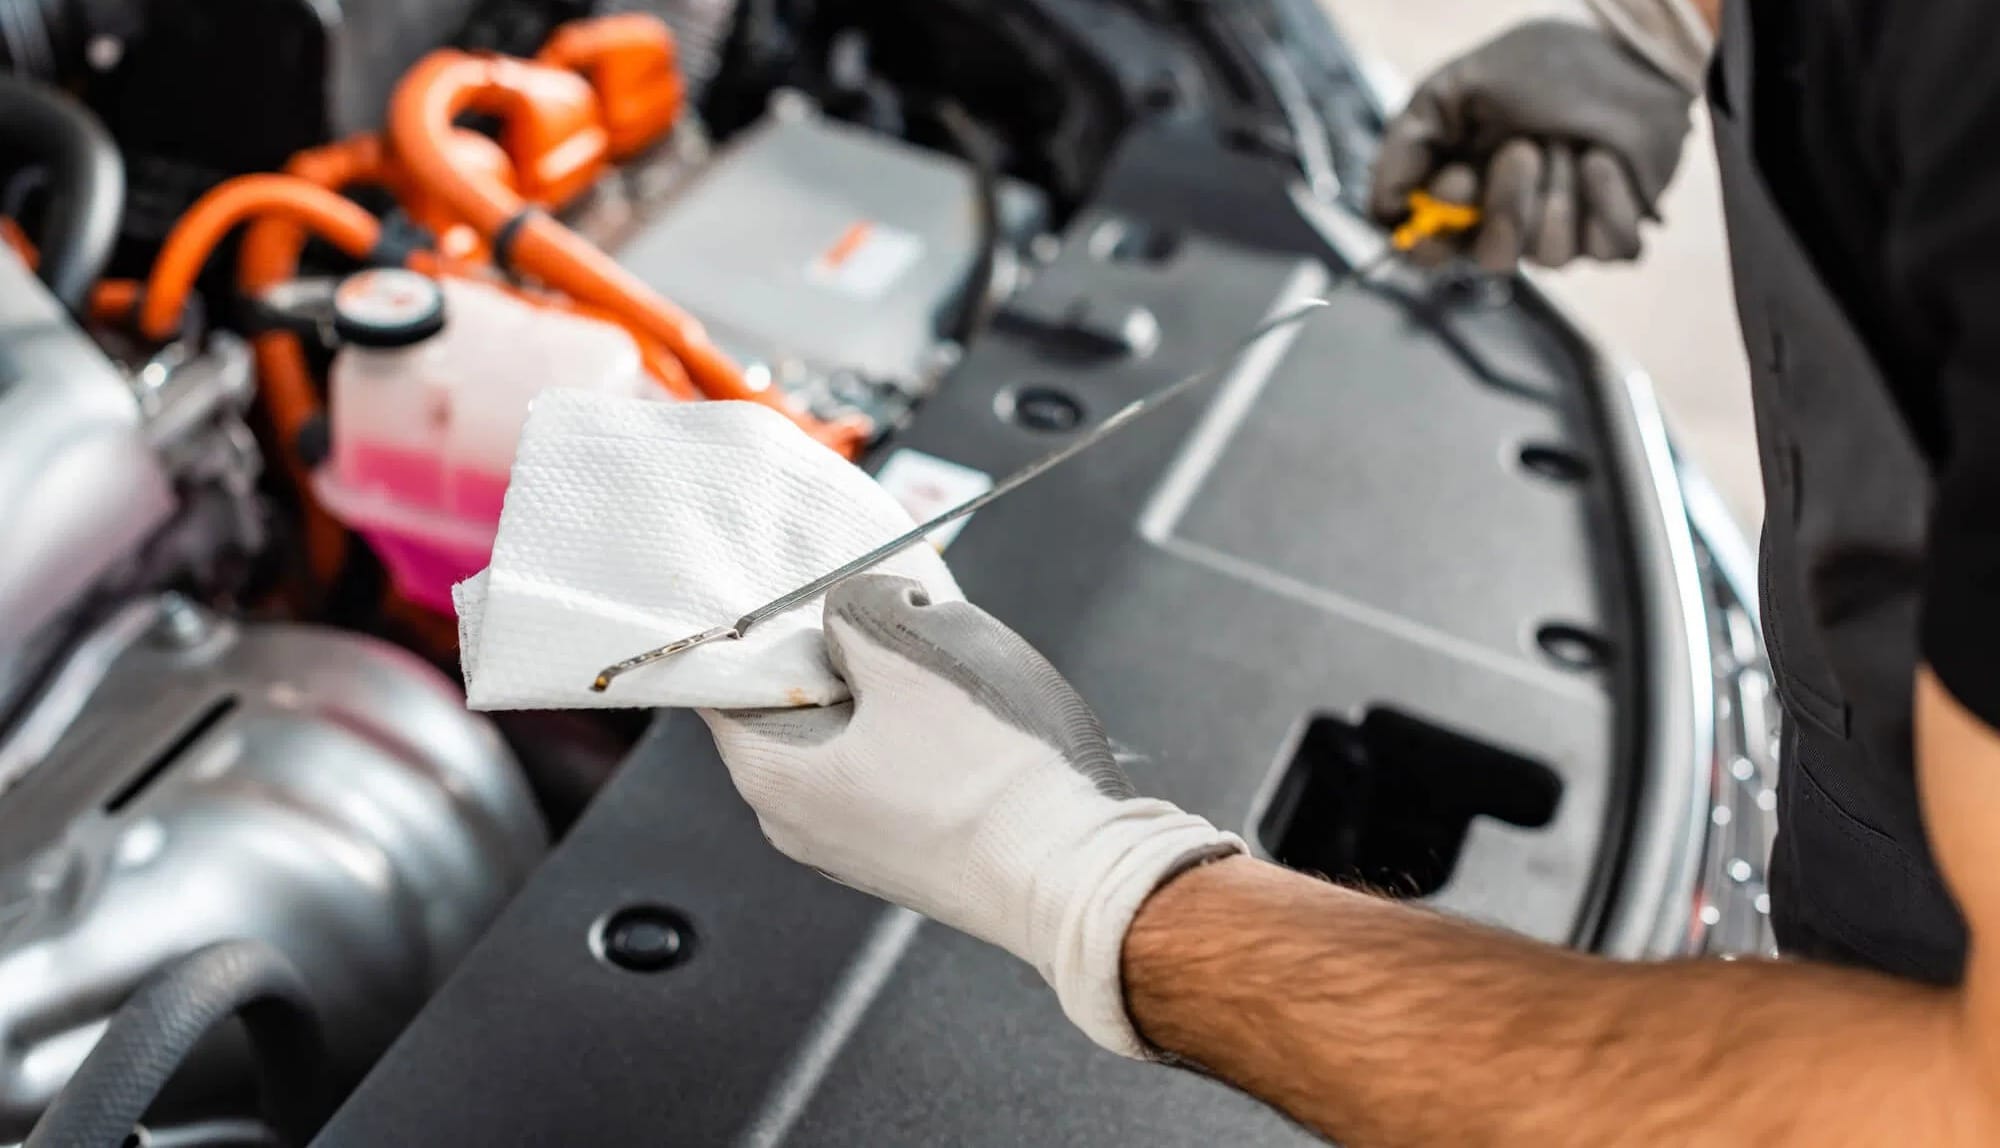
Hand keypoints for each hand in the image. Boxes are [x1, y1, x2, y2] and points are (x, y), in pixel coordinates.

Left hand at [700, 574, 1241, 1056]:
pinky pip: (892, 775)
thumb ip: (855, 607)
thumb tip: (848, 612)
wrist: (1076, 875)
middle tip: (891, 616)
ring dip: (890, 694)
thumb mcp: (913, 646)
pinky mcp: (910, 858)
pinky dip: (918, 738)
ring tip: (945, 672)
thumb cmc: (994, 774)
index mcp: (771, 776)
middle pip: (794, 705)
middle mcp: (795, 825)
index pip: (724, 680)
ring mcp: (854, 848)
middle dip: (840, 654)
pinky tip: (970, 725)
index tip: (801, 591)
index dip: (762, 623)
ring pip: (851, 737)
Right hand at [1368, 18, 1695, 270]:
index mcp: (1460, 194)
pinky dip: (1608, 199)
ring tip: (1573, 140)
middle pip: (1491, 260)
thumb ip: (1407, 144)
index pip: (1426, 253)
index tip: (1457, 183)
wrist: (1626, 46)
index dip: (1436, 236)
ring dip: (1562, 190)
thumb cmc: (1540, 63)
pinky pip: (1608, 248)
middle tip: (1524, 148)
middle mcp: (1504, 220)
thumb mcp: (1454, 88)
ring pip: (1549, 256)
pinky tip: (1606, 159)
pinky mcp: (1612, 232)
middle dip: (1509, 205)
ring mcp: (1559, 231)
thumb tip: (1385, 208)